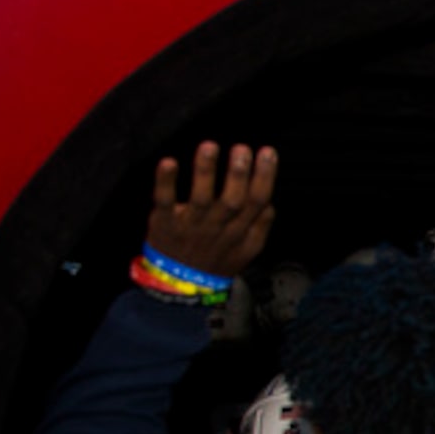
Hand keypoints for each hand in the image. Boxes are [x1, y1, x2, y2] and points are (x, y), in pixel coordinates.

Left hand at [146, 143, 277, 281]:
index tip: (267, 152)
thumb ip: (260, 228)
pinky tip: (168, 162)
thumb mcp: (247, 252)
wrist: (180, 287)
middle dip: (238, 174)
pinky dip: (165, 183)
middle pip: (233, 200)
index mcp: (240, 231)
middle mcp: (218, 227)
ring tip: (210, 146)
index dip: (264, 176)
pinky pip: (164, 202)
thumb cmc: (215, 262)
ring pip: (201, 198)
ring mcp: (191, 225)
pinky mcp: (165, 223)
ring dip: (205, 172)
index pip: (257, 201)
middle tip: (242, 149)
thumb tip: (270, 203)